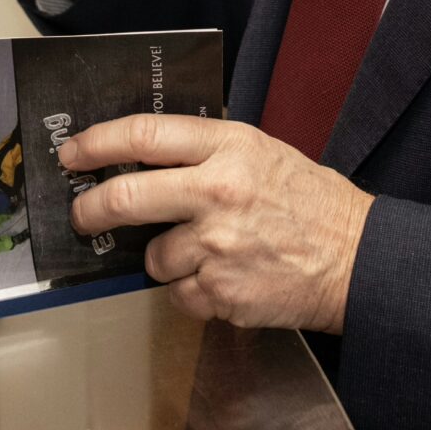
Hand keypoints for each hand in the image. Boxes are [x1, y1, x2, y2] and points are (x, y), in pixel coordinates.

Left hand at [63, 115, 373, 332]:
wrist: (358, 259)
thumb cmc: (310, 203)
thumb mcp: (261, 152)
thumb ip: (205, 152)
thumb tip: (143, 155)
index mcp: (228, 148)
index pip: (143, 136)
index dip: (96, 143)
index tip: (72, 153)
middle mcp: (217, 192)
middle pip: (125, 198)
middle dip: (89, 210)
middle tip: (81, 215)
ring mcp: (216, 245)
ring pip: (152, 257)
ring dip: (165, 260)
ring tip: (208, 253)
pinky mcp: (220, 291)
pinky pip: (178, 293)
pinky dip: (192, 291)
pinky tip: (225, 278)